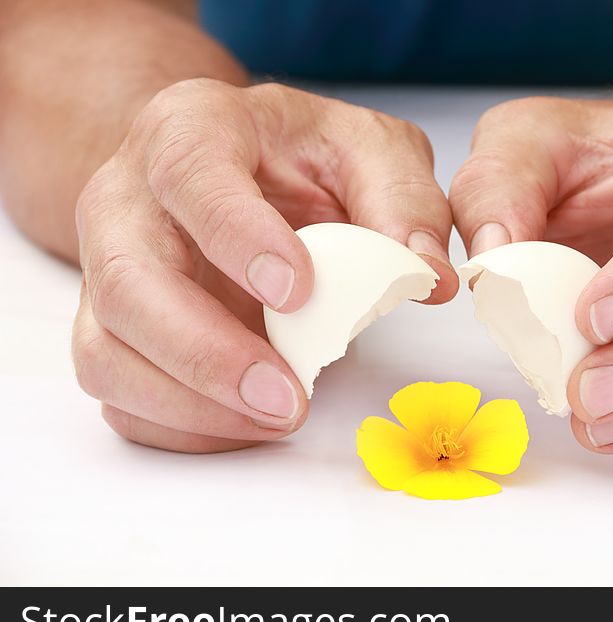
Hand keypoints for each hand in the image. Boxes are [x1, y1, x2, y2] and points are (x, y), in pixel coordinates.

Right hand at [73, 79, 454, 452]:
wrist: (244, 171)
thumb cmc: (304, 158)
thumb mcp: (372, 152)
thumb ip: (404, 202)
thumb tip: (430, 279)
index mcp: (191, 130)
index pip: (190, 175)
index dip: (237, 236)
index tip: (298, 293)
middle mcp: (129, 199)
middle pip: (124, 280)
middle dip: (204, 352)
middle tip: (287, 398)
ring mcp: (110, 268)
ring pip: (106, 350)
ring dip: (188, 402)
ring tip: (278, 417)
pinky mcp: (115, 327)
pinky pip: (120, 392)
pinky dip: (178, 424)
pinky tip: (246, 424)